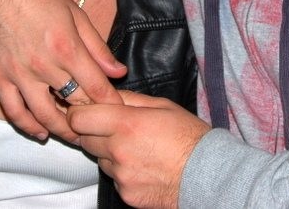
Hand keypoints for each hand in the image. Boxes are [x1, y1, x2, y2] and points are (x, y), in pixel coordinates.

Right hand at [0, 0, 127, 139]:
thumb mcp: (76, 15)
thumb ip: (98, 48)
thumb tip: (119, 72)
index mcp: (67, 47)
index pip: (96, 88)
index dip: (111, 104)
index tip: (120, 112)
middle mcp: (44, 64)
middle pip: (74, 104)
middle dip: (90, 119)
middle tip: (99, 127)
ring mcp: (19, 72)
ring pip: (44, 115)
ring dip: (62, 130)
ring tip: (74, 135)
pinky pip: (14, 110)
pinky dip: (28, 125)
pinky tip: (40, 131)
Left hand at [68, 90, 209, 207]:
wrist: (208, 175)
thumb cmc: (189, 137)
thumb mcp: (162, 106)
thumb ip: (129, 99)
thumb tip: (107, 94)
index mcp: (126, 124)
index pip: (79, 118)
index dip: (79, 113)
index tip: (87, 110)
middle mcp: (118, 151)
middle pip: (84, 139)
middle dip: (93, 131)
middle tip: (113, 128)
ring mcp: (121, 175)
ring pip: (99, 159)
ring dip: (108, 152)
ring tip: (136, 148)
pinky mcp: (125, 194)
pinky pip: (113, 177)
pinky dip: (122, 171)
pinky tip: (143, 165)